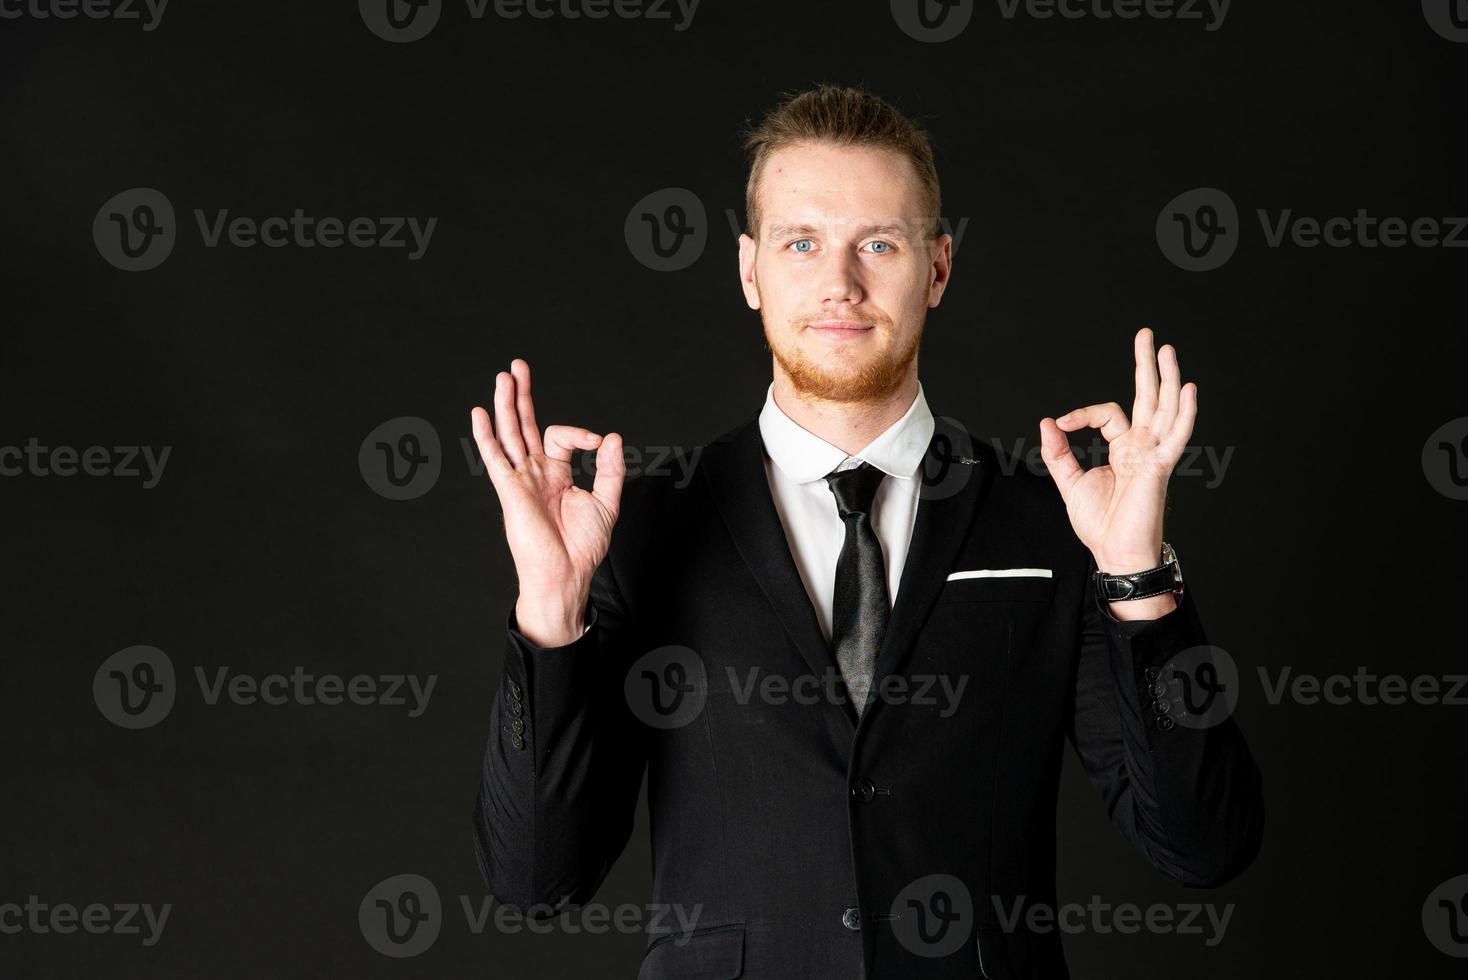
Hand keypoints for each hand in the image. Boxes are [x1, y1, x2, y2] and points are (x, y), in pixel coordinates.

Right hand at [471, 359, 624, 645]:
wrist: (566, 575)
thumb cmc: (583, 547)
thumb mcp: (606, 502)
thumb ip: (610, 469)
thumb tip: (611, 436)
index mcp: (556, 474)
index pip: (561, 436)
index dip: (581, 433)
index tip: (598, 443)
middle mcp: (535, 473)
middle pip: (525, 425)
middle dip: (522, 395)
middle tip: (518, 365)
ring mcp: (521, 480)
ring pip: (510, 434)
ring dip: (506, 405)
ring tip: (504, 376)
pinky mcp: (510, 490)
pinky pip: (495, 458)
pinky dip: (486, 435)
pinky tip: (479, 413)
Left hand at [1038, 327, 1196, 576]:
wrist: (1115, 554)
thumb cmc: (1100, 526)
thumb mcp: (1070, 482)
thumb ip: (1058, 452)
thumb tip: (1048, 422)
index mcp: (1124, 450)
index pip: (1108, 414)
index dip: (1083, 412)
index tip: (1061, 423)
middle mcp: (1142, 448)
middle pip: (1147, 398)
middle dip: (1146, 366)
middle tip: (1147, 335)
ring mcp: (1154, 456)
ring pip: (1165, 409)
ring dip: (1166, 378)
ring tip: (1166, 349)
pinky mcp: (1160, 468)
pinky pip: (1177, 436)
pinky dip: (1184, 413)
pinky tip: (1187, 388)